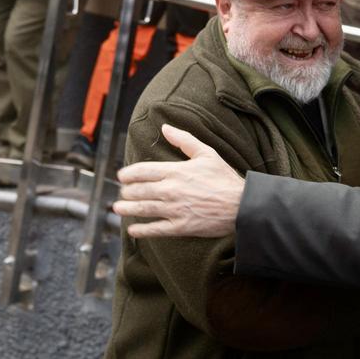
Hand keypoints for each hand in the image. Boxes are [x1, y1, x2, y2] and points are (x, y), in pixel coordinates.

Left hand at [113, 124, 243, 238]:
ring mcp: (174, 209)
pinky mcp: (180, 227)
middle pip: (139, 190)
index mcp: (176, 171)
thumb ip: (184, 140)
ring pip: (143, 209)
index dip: (128, 174)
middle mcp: (171, 190)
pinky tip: (133, 230)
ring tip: (118, 209)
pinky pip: (155, 229)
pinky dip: (141, 230)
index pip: (143, 171)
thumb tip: (165, 128)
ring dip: (127, 209)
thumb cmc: (224, 178)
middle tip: (122, 193)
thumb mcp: (207, 153)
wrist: (241, 205)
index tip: (122, 176)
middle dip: (126, 192)